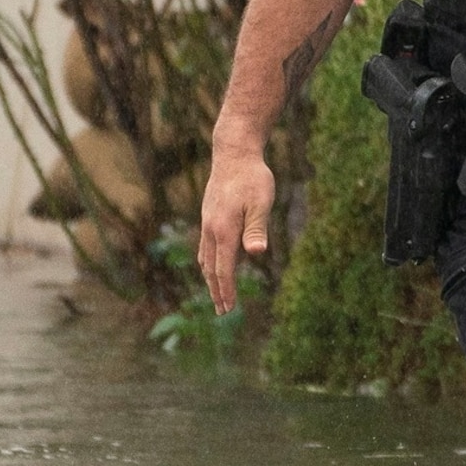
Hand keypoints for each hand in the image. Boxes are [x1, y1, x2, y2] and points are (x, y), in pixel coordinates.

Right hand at [196, 145, 275, 313]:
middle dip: (216, 291)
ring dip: (211, 278)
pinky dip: (208, 262)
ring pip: (205, 258)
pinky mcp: (208, 216)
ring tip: (216, 294)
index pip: (224, 269)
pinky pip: (205, 246)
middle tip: (223, 311)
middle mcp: (211, 230)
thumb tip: (255, 252)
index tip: (229, 308)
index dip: (227, 290)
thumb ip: (257, 228)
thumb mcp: (261, 202)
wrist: (233, 154)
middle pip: (211, 268)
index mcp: (223, 230)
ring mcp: (207, 223)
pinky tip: (213, 265)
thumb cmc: (252, 178)